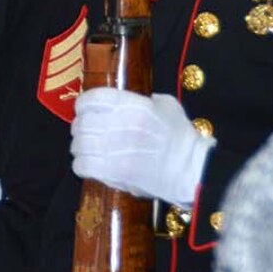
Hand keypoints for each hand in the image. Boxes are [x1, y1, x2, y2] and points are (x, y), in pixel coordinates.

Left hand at [71, 89, 214, 207]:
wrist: (193, 170)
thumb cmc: (182, 139)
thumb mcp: (166, 106)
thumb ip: (144, 99)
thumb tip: (126, 99)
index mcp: (132, 105)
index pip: (91, 98)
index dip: (84, 105)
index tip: (85, 110)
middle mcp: (120, 124)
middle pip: (82, 122)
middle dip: (81, 128)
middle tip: (87, 133)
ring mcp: (115, 149)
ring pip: (79, 145)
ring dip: (80, 148)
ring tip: (88, 151)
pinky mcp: (114, 172)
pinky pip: (82, 166)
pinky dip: (82, 166)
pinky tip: (90, 165)